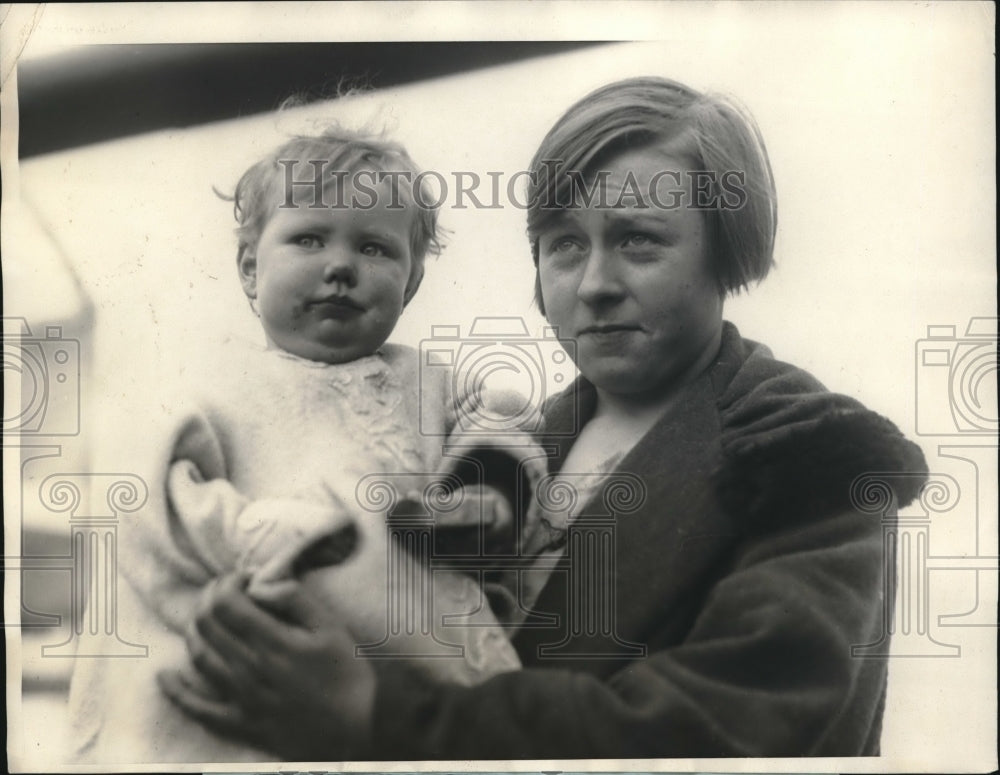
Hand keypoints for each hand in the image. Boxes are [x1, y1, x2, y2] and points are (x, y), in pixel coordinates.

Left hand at [158, 573, 375, 759]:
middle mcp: (251, 669)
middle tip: (227, 591)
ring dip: (196, 628)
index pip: (227, 603)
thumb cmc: (348, 673)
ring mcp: (242, 698)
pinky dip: (177, 691)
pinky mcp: (241, 722)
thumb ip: (295, 600)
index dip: (227, 582)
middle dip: (210, 598)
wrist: (358, 727)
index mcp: (274, 643)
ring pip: (199, 656)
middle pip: (207, 625)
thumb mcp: (332, 627)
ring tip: (209, 615)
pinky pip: (199, 707)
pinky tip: (165, 676)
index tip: (244, 577)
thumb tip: (262, 584)